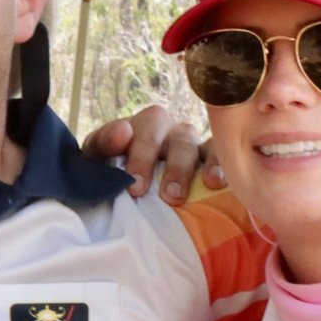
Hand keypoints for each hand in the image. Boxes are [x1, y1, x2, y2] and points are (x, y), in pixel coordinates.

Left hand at [80, 105, 214, 203]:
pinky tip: (216, 184)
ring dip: (190, 171)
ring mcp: (193, 143)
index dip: (140, 157)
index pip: (143, 132)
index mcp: (143, 124)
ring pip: (196, 148)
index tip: (134, 186)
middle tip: (165, 196)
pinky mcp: (211, 156)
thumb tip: (123, 132)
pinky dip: (220, 167)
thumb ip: (104, 143)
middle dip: (169, 168)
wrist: (131, 184)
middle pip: (174, 140)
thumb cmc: (115, 167)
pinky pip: (220, 155)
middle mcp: (171, 129)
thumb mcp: (99, 155)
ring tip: (184, 195)